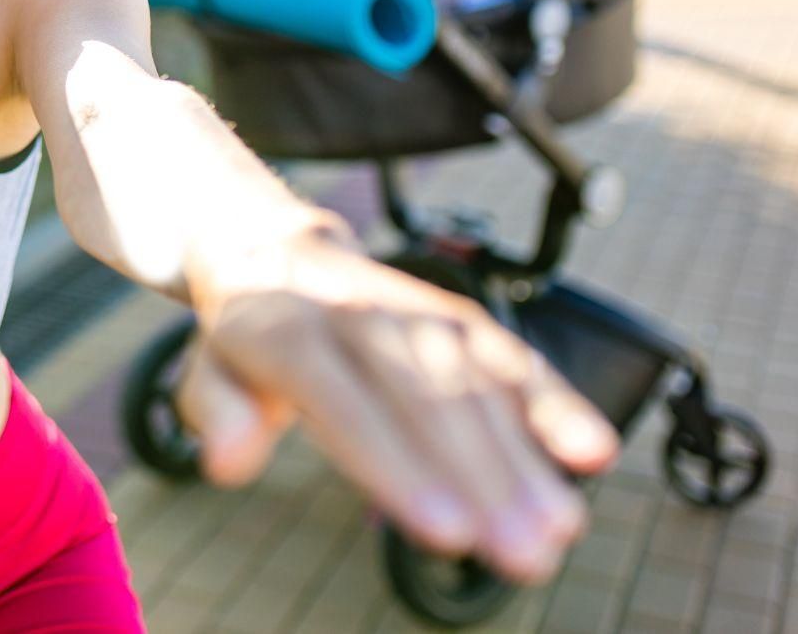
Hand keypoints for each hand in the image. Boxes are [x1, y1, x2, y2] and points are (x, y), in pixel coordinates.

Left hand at [173, 225, 619, 586]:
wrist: (273, 244)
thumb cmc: (244, 335)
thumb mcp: (205, 369)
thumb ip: (216, 414)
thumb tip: (228, 462)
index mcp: (281, 324)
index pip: (338, 393)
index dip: (392, 458)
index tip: (443, 530)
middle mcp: (354, 309)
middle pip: (422, 390)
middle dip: (479, 474)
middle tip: (521, 554)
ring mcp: (411, 306)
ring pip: (473, 376)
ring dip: (522, 455)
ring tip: (554, 532)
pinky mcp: (455, 314)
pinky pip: (506, 351)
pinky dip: (552, 397)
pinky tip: (592, 450)